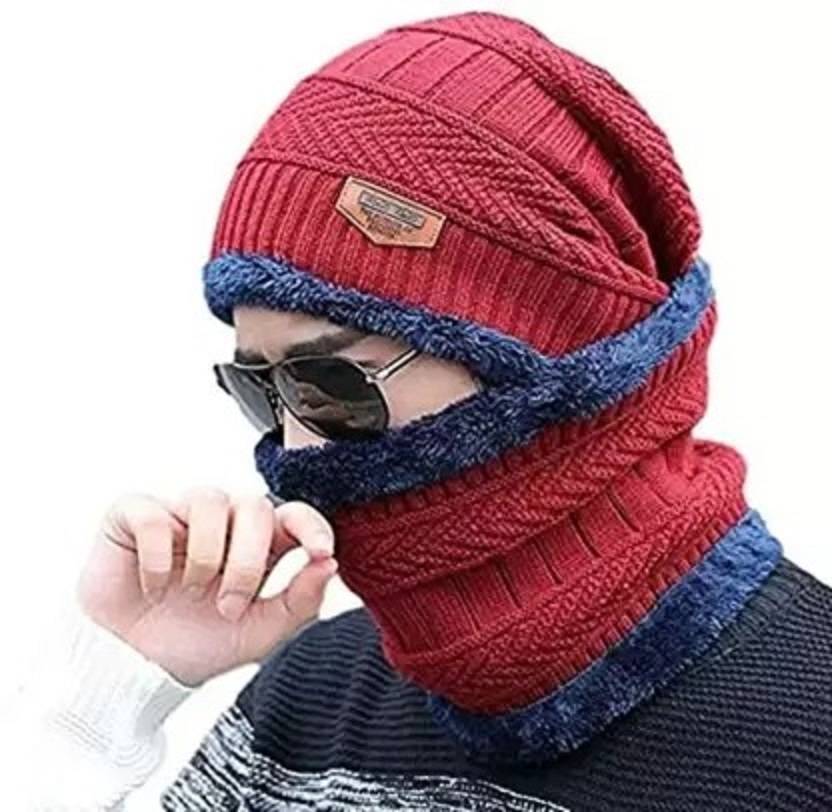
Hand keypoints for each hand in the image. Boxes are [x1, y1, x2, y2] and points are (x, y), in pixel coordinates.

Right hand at [76, 488, 337, 686]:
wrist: (135, 670)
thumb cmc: (197, 644)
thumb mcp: (259, 635)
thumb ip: (300, 601)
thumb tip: (329, 564)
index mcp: (258, 545)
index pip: (294, 514)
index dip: (312, 524)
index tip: (320, 551)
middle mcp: (223, 522)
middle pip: (254, 505)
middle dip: (248, 561)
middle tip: (230, 607)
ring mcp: (179, 515)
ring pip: (210, 499)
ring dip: (207, 555)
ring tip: (192, 592)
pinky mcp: (134, 516)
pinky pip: (154, 514)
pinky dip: (157, 558)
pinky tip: (153, 588)